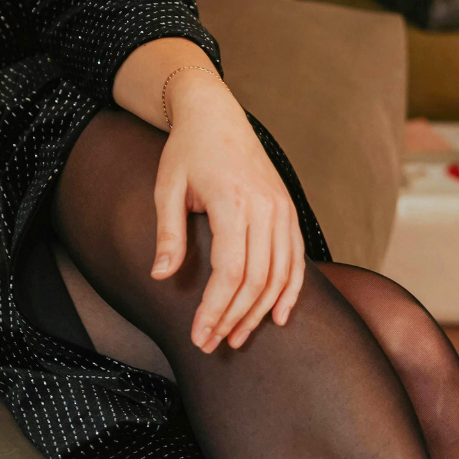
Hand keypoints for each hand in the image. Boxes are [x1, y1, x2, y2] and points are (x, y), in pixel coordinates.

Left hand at [151, 72, 305, 351]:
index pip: (230, 271)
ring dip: (261, 312)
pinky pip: (298, 259)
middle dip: (234, 317)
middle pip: (257, 279)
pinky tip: (279, 316)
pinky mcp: (289, 210)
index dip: (216, 309)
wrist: (216, 114)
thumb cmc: (186, 151)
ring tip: (237, 336)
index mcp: (232, 201)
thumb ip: (168, 233)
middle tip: (213, 343)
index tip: (200, 336)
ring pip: (280, 274)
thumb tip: (160, 277)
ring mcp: (282, 208)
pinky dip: (291, 291)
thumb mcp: (167, 187)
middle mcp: (265, 207)